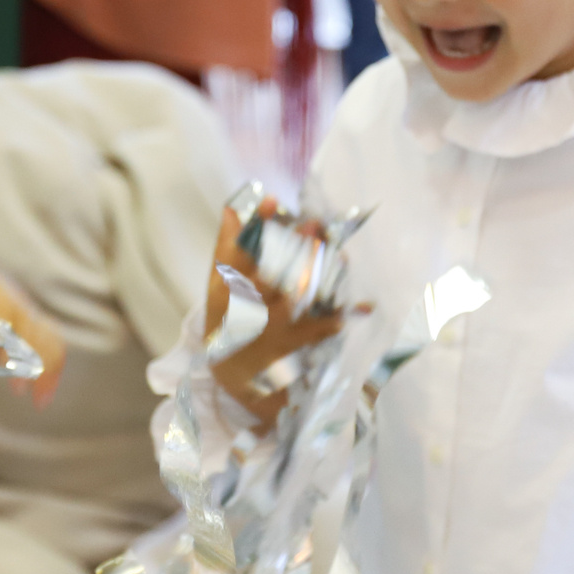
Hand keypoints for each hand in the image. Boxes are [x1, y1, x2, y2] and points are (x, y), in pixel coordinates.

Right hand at [202, 205, 347, 427]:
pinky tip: (354, 310)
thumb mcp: (220, 285)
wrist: (234, 373)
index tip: (272, 199)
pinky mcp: (286, 349)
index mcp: (225, 289)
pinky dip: (333, 321)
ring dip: (317, 281)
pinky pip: (313, 333)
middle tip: (314, 225)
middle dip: (293, 250)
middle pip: (269, 275)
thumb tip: (233, 208)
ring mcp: (266, 330)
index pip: (235, 251)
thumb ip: (227, 247)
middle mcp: (243, 308)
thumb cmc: (229, 318)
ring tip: (340, 260)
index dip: (253, 226)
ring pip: (293, 302)